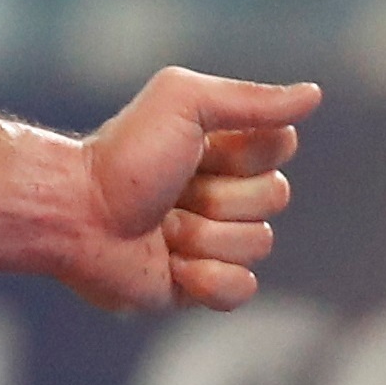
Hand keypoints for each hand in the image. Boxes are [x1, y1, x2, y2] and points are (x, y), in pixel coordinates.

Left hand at [69, 68, 318, 312]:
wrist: (71, 212)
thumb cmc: (121, 154)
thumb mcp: (182, 102)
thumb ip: (249, 98)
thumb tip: (314, 95)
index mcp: (222, 149)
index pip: (279, 148)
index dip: (242, 152)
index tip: (196, 149)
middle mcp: (222, 192)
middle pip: (275, 198)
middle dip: (218, 196)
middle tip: (168, 193)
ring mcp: (211, 240)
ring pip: (258, 244)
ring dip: (202, 235)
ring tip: (156, 228)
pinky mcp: (195, 284)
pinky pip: (241, 289)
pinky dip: (207, 278)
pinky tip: (170, 265)